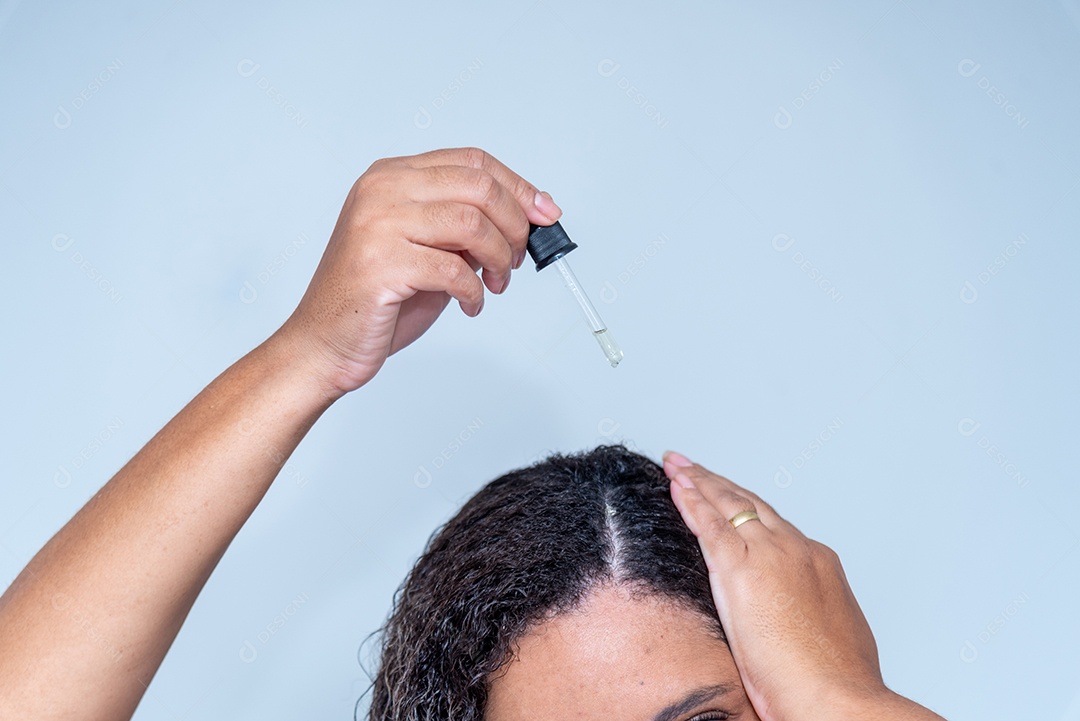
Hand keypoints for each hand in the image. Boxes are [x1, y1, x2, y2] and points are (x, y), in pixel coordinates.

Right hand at [274, 147, 561, 395]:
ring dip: (499, 259)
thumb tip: (527, 219)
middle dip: (514, 225)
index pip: (471, 162)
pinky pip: (455, 270)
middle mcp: (381, 191)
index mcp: (391, 177)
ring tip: (496, 283)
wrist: (323, 343)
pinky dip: (475, 292)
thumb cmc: (376, 298)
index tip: (546, 213)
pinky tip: (470, 304)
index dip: (518, 187)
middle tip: (517, 258)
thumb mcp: (428, 249)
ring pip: (472, 223)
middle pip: (478, 186)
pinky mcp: (380, 264)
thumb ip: (465, 227)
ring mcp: (377, 224)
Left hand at [662, 451, 895, 720]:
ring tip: (678, 467)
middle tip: (694, 467)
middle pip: (749, 505)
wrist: (836, 697)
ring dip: (699, 483)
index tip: (730, 499)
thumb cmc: (836, 681)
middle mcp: (795, 549)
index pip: (773, 524)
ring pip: (728, 506)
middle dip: (718, 484)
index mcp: (818, 563)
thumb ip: (810, 613)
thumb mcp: (829, 633)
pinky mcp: (741, 569)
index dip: (746, 509)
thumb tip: (799, 621)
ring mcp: (769, 555)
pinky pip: (708, 526)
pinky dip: (690, 503)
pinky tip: (676, 488)